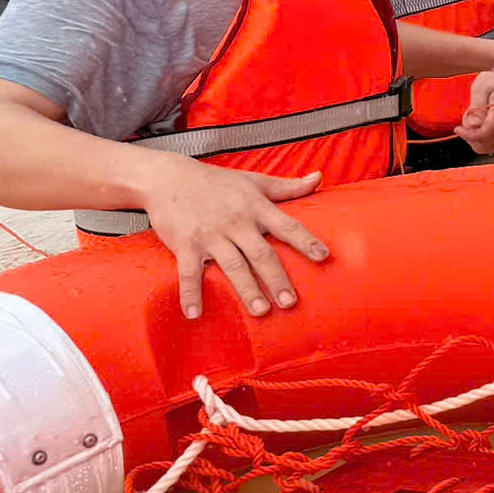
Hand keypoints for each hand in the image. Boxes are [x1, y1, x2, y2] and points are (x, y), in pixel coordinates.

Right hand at [138, 157, 326, 320]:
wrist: (170, 178)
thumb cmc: (217, 182)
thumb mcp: (255, 181)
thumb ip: (288, 186)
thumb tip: (319, 178)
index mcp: (256, 208)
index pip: (287, 226)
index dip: (306, 241)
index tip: (323, 257)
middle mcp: (236, 223)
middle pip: (261, 254)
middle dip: (276, 279)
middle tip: (290, 303)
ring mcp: (210, 235)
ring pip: (233, 266)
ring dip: (247, 289)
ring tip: (261, 311)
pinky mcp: (185, 245)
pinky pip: (189, 273)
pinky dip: (191, 293)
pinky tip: (195, 313)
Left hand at [456, 78, 493, 155]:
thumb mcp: (481, 87)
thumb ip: (476, 107)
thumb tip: (473, 126)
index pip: (484, 134)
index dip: (467, 135)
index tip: (457, 128)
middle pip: (486, 144)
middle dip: (470, 138)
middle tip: (463, 125)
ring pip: (489, 147)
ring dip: (475, 140)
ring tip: (470, 126)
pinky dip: (483, 141)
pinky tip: (477, 129)